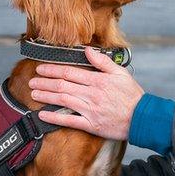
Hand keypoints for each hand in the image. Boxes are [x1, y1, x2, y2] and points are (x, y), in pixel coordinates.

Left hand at [28, 46, 142, 139]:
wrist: (142, 118)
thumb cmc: (132, 96)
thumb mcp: (121, 73)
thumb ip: (103, 61)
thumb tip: (88, 50)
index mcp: (98, 80)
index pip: (70, 72)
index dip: (53, 69)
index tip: (41, 68)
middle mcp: (92, 94)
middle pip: (63, 85)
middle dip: (45, 82)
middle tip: (32, 81)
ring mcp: (91, 110)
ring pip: (63, 100)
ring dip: (46, 96)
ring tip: (34, 93)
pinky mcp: (91, 125)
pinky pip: (69, 120)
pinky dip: (54, 117)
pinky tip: (42, 114)